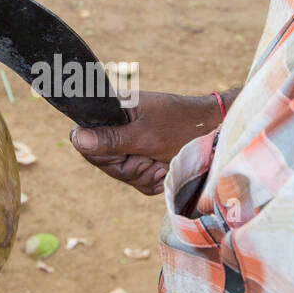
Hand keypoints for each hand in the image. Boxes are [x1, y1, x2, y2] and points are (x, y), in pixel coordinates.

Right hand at [69, 89, 237, 194]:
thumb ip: (112, 140)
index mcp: (113, 110)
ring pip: (122, 175)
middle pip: (103, 162)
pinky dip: (153, 180)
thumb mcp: (146, 136)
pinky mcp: (143, 159)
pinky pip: (137, 182)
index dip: (104, 154)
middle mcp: (118, 127)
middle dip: (130, 167)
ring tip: (163, 160)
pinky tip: (166, 168)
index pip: (85, 139)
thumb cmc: (183, 126)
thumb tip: (76, 138)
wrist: (217, 132)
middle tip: (152, 157)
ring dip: (145, 174)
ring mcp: (131, 145)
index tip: (128, 152)